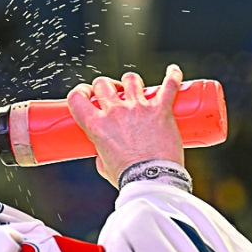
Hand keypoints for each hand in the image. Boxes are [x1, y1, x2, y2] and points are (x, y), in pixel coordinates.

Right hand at [66, 65, 184, 186]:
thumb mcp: (104, 166)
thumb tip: (105, 153)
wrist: (153, 181)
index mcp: (96, 125)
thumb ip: (102, 155)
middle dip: (106, 86)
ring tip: (136, 88)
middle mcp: (115, 112)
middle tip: (112, 94)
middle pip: (104, 84)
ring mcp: (139, 108)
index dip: (80, 93)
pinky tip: (173, 71)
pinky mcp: (161, 109)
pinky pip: (169, 85)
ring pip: (131, 80)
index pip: (77, 98)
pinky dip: (172, 76)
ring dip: (131, 82)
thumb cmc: (129, 178)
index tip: (86, 95)